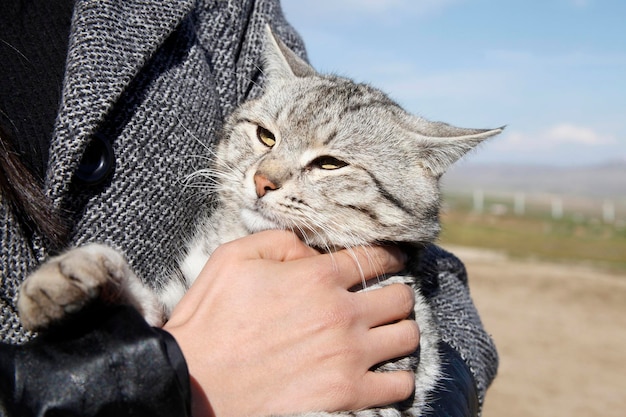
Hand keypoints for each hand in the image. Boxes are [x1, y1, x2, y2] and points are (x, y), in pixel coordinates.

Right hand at [164, 230, 418, 416]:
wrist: (192, 383)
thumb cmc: (210, 319)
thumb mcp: (234, 257)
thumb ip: (282, 241)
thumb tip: (316, 252)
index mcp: (317, 276)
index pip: (377, 257)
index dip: (390, 256)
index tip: (392, 262)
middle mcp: (341, 313)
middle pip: (401, 297)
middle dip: (395, 294)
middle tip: (382, 302)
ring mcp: (348, 356)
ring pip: (408, 336)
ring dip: (400, 332)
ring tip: (384, 336)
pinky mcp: (347, 395)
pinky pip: (400, 384)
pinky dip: (398, 376)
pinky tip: (382, 372)